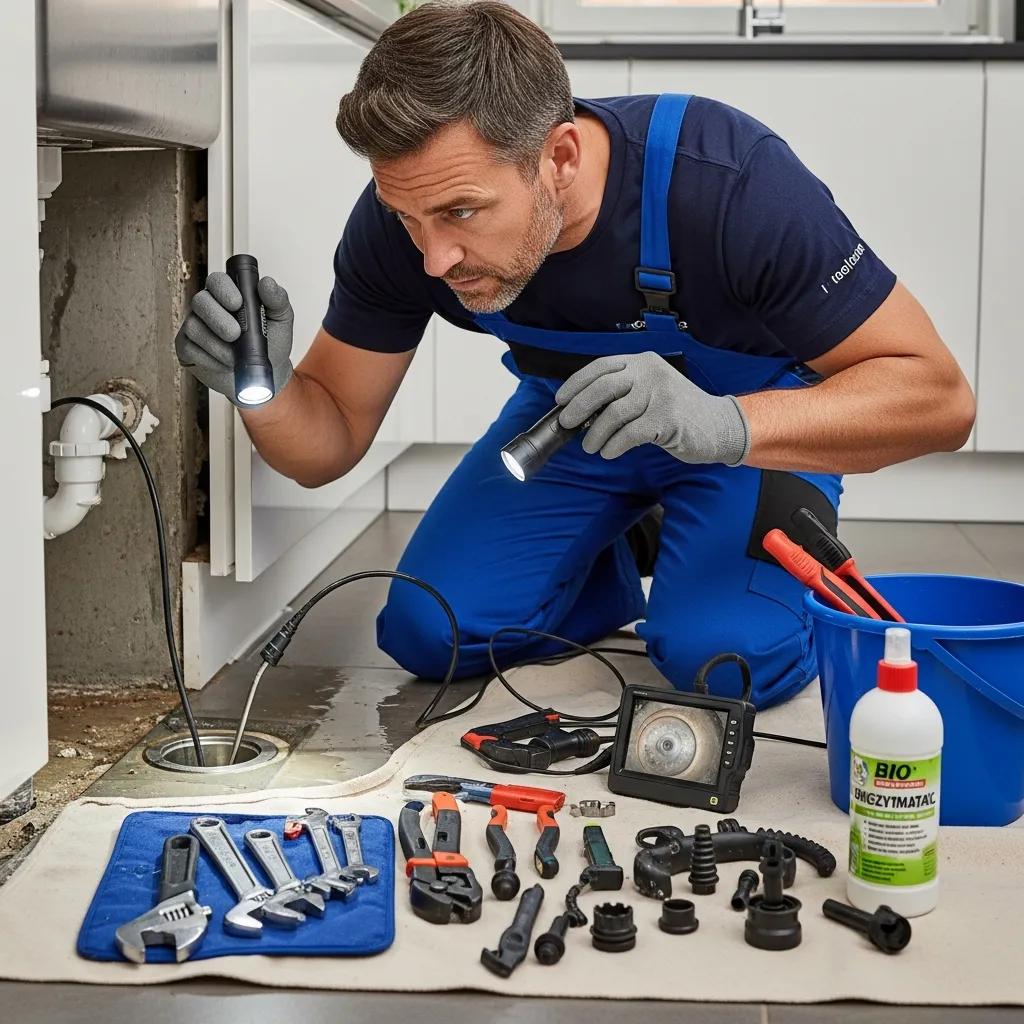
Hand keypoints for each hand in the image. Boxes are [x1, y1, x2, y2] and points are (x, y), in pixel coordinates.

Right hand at [175, 272, 293, 405]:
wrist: (262, 376)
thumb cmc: (271, 344)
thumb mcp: (281, 320)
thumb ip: (277, 299)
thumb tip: (267, 283)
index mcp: (230, 295)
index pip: (217, 281)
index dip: (224, 290)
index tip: (237, 304)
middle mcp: (209, 307)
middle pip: (200, 301)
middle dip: (219, 320)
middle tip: (236, 335)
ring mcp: (195, 326)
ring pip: (194, 327)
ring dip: (217, 346)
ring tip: (235, 357)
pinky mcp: (187, 348)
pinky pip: (189, 349)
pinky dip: (209, 360)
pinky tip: (224, 364)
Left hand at [555, 351, 749, 465]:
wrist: (719, 426)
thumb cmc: (677, 413)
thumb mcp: (649, 393)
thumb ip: (622, 395)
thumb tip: (581, 411)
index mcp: (642, 363)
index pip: (602, 367)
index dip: (577, 383)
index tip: (561, 399)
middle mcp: (650, 373)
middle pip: (603, 387)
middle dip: (579, 407)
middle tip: (568, 424)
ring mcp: (660, 394)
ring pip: (614, 413)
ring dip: (596, 434)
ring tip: (591, 446)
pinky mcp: (668, 418)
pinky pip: (630, 433)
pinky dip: (614, 445)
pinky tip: (610, 452)